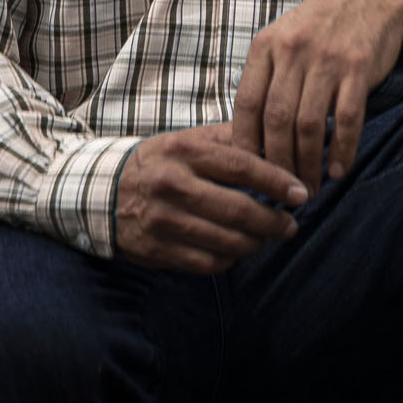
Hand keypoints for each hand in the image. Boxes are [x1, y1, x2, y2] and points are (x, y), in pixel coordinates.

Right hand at [114, 125, 308, 272]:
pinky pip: (207, 264)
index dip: (277, 181)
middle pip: (238, 209)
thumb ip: (231, 138)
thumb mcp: (188, 140)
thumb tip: (280, 141)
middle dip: (273, 220)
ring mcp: (163, 220)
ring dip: (256, 243)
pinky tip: (237, 250)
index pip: (242, 166)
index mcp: (184, 151)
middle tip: (291, 225)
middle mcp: (172, 185)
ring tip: (268, 237)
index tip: (301, 193)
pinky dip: (229, 260)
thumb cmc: (160, 162)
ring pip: (226, 241)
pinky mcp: (157, 250)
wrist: (101, 192)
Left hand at [231, 0, 402, 193]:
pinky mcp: (358, 67)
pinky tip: (339, 170)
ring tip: (309, 188)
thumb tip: (250, 136)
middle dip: (277, 164)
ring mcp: (326, 58)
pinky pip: (347, 118)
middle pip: (276, 121)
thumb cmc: (324, 24)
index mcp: (267, 45)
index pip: (247, 104)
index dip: (246, 144)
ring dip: (308, 164)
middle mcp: (293, 50)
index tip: (251, 171)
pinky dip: (341, 150)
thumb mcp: (285, 37)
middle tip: (283, 190)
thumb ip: (268, 77)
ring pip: (308, 125)